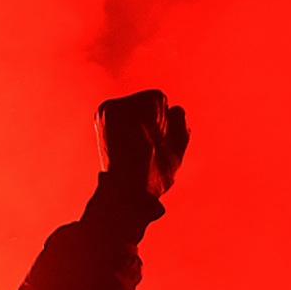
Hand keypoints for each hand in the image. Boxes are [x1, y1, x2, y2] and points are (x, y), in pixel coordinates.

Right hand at [96, 90, 189, 206]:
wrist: (133, 192)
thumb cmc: (149, 181)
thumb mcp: (170, 156)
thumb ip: (178, 133)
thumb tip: (178, 109)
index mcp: (119, 121)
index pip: (154, 107)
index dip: (163, 129)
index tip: (150, 150)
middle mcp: (111, 112)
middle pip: (158, 98)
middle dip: (163, 124)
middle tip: (148, 148)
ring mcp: (111, 109)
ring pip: (158, 97)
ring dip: (161, 125)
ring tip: (145, 144)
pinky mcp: (114, 108)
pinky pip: (156, 99)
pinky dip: (158, 121)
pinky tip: (144, 138)